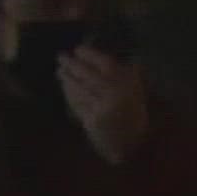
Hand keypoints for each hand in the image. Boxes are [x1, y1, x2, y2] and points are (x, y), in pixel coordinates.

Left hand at [58, 45, 149, 165]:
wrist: (132, 146)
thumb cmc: (133, 115)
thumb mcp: (136, 93)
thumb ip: (127, 74)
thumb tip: (112, 56)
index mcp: (129, 84)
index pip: (105, 63)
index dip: (90, 54)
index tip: (78, 49)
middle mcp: (116, 95)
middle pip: (88, 74)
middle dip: (72, 64)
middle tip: (61, 57)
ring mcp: (103, 108)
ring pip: (80, 88)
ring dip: (67, 78)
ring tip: (60, 71)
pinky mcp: (93, 120)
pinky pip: (77, 103)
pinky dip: (69, 94)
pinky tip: (65, 87)